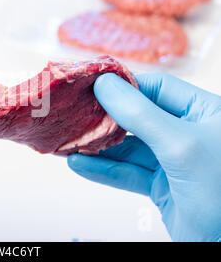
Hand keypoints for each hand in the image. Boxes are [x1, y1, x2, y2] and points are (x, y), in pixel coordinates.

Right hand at [67, 72, 220, 241]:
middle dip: (104, 119)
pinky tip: (79, 164)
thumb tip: (103, 84)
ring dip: (98, 147)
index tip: (90, 86)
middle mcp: (188, 133)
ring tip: (67, 142)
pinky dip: (103, 170)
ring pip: (128, 148)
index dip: (124, 86)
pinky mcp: (161, 186)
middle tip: (73, 115)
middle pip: (138, 117)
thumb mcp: (179, 145)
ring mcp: (173, 161)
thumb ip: (139, 114)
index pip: (157, 88)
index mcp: (205, 112)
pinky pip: (127, 173)